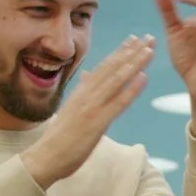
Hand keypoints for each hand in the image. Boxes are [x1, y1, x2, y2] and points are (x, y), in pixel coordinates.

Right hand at [20, 35, 153, 189]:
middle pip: (112, 68)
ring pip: (117, 80)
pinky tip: (144, 77)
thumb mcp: (70, 110)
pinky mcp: (97, 123)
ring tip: (149, 50)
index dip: (120, 53)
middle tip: (148, 37)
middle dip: (132, 51)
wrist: (45, 157)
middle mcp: (87, 95)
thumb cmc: (58, 138)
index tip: (133, 40)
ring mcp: (92, 108)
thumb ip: (82, 92)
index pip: (103, 68)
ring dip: (135, 63)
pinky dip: (131, 89)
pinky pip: (118, 103)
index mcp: (81, 93)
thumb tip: (89, 76)